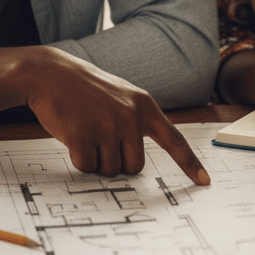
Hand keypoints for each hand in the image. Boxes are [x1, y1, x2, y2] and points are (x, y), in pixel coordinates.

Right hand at [24, 49, 209, 184]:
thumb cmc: (84, 88)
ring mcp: (108, 126)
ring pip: (110, 170)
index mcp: (144, 105)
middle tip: (99, 137)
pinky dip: (78, 158)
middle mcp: (131, 116)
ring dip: (95, 159)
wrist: (49, 73)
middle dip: (116, 161)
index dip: (190, 163)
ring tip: (85, 130)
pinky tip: (72, 134)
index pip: (173, 139)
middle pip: (134, 166)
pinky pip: (87, 167)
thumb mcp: (120, 96)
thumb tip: (135, 163)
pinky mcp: (84, 136)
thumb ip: (136, 121)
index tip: (205, 181)